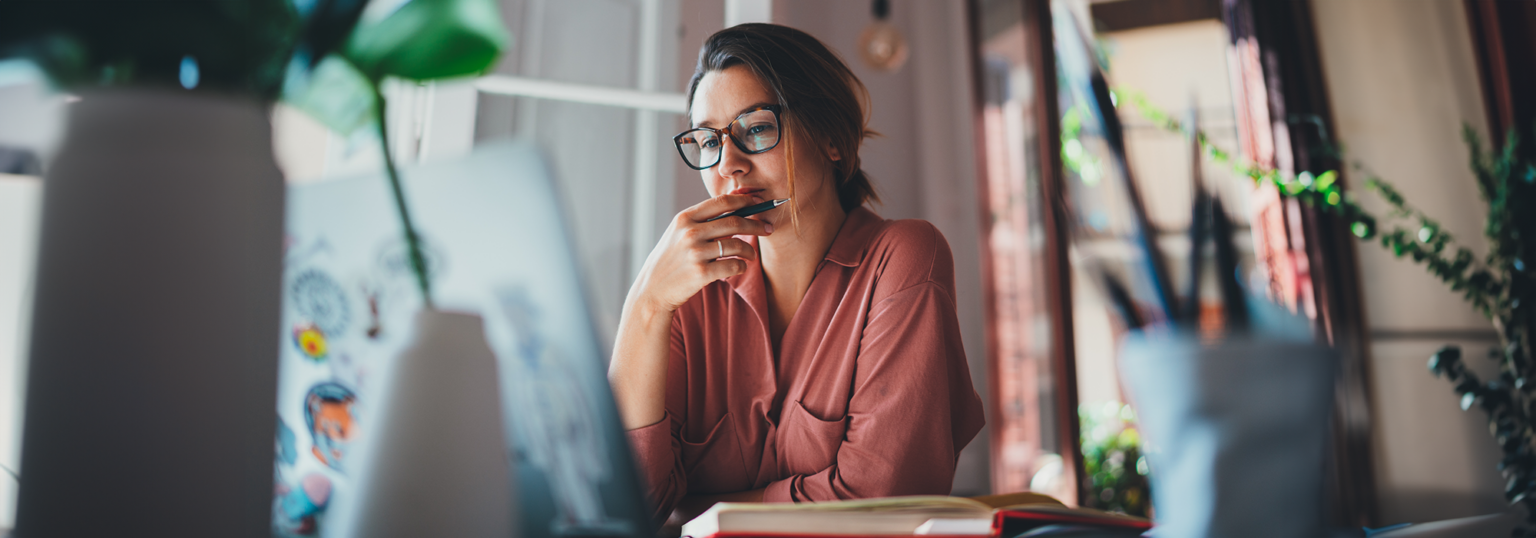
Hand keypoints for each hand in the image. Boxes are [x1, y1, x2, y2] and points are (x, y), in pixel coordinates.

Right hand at [629, 194, 773, 313]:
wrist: (653, 289)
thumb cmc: (671, 259)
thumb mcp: (678, 233)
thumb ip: (702, 220)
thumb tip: (735, 205)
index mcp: (684, 218)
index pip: (721, 202)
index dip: (745, 200)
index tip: (759, 202)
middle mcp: (690, 232)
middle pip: (734, 222)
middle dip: (756, 224)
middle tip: (768, 228)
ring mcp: (695, 253)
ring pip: (737, 245)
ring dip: (750, 250)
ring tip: (752, 255)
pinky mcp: (701, 273)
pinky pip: (734, 266)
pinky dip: (742, 266)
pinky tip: (740, 267)